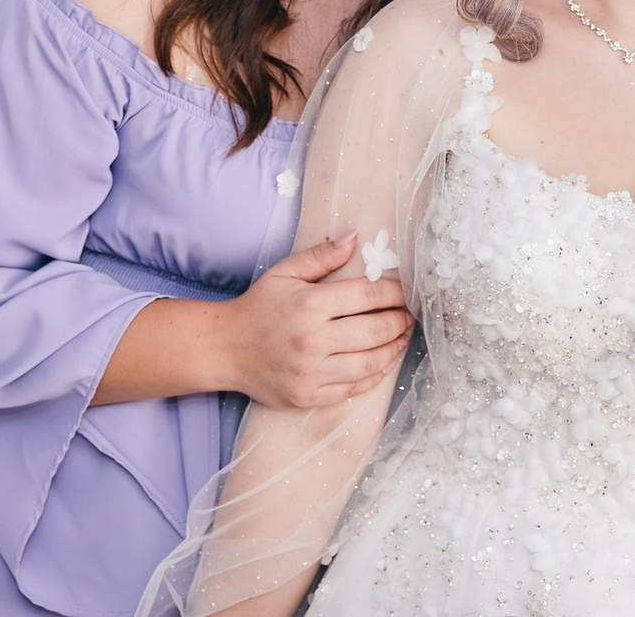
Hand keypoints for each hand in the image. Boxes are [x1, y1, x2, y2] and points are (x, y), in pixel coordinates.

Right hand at [217, 232, 412, 408]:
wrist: (224, 349)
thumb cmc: (258, 307)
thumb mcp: (284, 273)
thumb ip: (321, 256)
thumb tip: (355, 238)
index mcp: (310, 305)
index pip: (368, 295)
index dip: (395, 292)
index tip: (406, 291)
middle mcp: (312, 340)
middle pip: (376, 330)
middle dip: (401, 320)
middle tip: (410, 314)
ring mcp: (311, 373)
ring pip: (371, 363)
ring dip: (394, 348)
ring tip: (402, 336)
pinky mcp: (308, 396)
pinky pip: (354, 388)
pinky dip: (375, 375)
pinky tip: (383, 361)